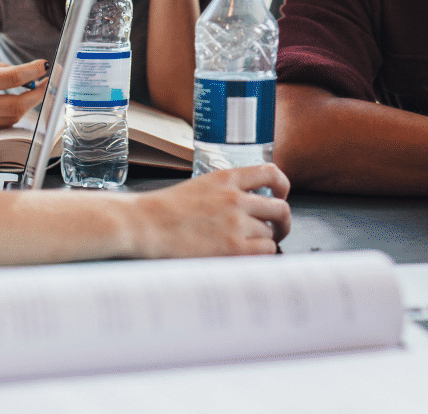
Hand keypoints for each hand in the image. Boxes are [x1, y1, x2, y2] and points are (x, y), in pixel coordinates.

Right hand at [0, 53, 47, 129]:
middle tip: (48, 81)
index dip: (34, 71)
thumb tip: (27, 73)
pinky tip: (20, 101)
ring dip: (29, 103)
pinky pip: (2, 124)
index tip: (45, 65)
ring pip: (12, 117)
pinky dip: (15, 112)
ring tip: (36, 89)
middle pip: (17, 104)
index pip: (12, 78)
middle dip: (39, 92)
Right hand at [126, 164, 291, 257]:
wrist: (145, 224)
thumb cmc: (164, 210)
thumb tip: (249, 205)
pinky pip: (265, 250)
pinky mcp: (232, 247)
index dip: (282, 185)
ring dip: (266, 240)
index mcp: (227, 177)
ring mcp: (236, 222)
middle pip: (280, 207)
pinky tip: (249, 256)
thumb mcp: (200, 186)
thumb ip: (226, 191)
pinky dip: (261, 254)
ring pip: (272, 232)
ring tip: (253, 246)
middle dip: (282, 221)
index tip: (281, 194)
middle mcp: (236, 197)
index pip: (271, 173)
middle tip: (277, 229)